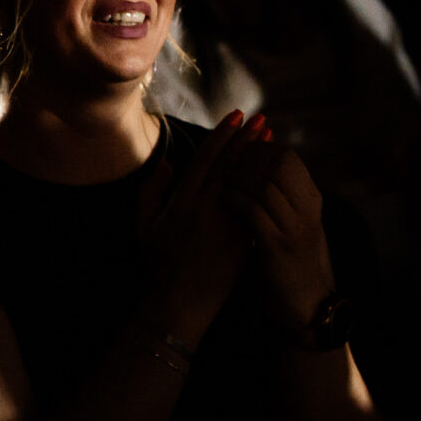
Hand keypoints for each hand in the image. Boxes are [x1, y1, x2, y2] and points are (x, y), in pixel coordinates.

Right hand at [136, 109, 266, 348]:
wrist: (176, 303)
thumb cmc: (158, 265)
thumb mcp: (144, 225)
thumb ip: (152, 191)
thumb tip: (167, 163)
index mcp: (181, 202)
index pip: (206, 160)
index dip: (222, 135)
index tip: (237, 116)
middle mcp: (203, 209)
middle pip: (230, 165)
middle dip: (247, 139)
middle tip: (262, 119)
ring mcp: (223, 225)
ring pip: (245, 183)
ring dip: (260, 158)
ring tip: (272, 139)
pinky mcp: (239, 242)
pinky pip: (254, 208)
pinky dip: (266, 187)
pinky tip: (276, 175)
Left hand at [219, 132, 336, 331]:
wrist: (307, 305)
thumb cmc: (292, 262)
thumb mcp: (293, 223)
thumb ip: (282, 196)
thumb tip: (257, 167)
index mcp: (311, 199)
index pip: (287, 156)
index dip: (258, 149)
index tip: (236, 153)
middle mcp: (308, 209)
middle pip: (277, 164)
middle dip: (246, 159)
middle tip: (225, 164)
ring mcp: (295, 227)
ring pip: (265, 184)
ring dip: (238, 177)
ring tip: (221, 180)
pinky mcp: (278, 247)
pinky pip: (254, 211)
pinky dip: (235, 200)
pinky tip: (222, 200)